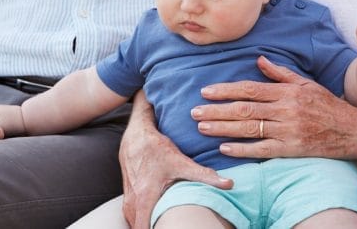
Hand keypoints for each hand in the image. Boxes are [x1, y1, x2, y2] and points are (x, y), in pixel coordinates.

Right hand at [120, 93, 231, 227]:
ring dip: (149, 226)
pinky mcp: (128, 199)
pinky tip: (157, 219)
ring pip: (135, 224)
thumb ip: (204, 175)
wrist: (135, 137)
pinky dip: (144, 220)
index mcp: (144, 198)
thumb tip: (228, 184)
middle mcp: (133, 203)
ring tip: (167, 224)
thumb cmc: (156, 149)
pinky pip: (133, 217)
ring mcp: (128, 202)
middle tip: (176, 227)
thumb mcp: (182, 162)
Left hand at [193, 56, 356, 159]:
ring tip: (202, 126)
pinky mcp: (291, 149)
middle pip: (244, 109)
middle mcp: (285, 109)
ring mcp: (287, 130)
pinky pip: (261, 149)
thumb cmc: (327, 105)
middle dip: (216, 110)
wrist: (351, 129)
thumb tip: (260, 59)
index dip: (226, 90)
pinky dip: (242, 149)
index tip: (206, 91)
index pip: (249, 89)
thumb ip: (281, 73)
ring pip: (249, 128)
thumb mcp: (305, 83)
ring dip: (222, 128)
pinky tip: (224, 148)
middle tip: (194, 111)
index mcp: (287, 91)